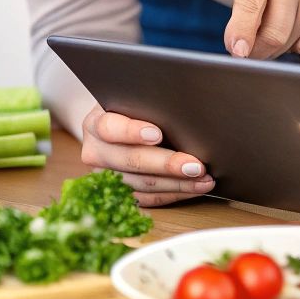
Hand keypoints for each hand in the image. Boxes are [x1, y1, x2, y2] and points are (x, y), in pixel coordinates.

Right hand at [79, 107, 214, 207]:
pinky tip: (195, 187)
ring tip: (204, 178)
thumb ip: (150, 103)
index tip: (157, 133)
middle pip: (130, 161)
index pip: (109, 128)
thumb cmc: (135, 108)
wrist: (123, 125)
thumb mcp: (137, 99)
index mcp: (95, 124)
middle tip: (195, 166)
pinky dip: (174, 194)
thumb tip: (181, 106)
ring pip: (142, 184)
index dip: (132, 131)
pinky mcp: (120, 194)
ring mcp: (106, 177)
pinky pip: (148, 199)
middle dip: (166, 164)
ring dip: (177, 183)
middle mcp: (96, 153)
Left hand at [224, 0, 299, 59]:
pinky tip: (297, 26)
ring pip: (289, 44)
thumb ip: (242, 10)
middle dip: (257, 51)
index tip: (238, 51)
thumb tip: (241, 50)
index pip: (251, 1)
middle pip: (273, 33)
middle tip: (249, 49)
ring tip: (278, 24)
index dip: (242, 29)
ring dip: (276, 48)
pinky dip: (296, 46)